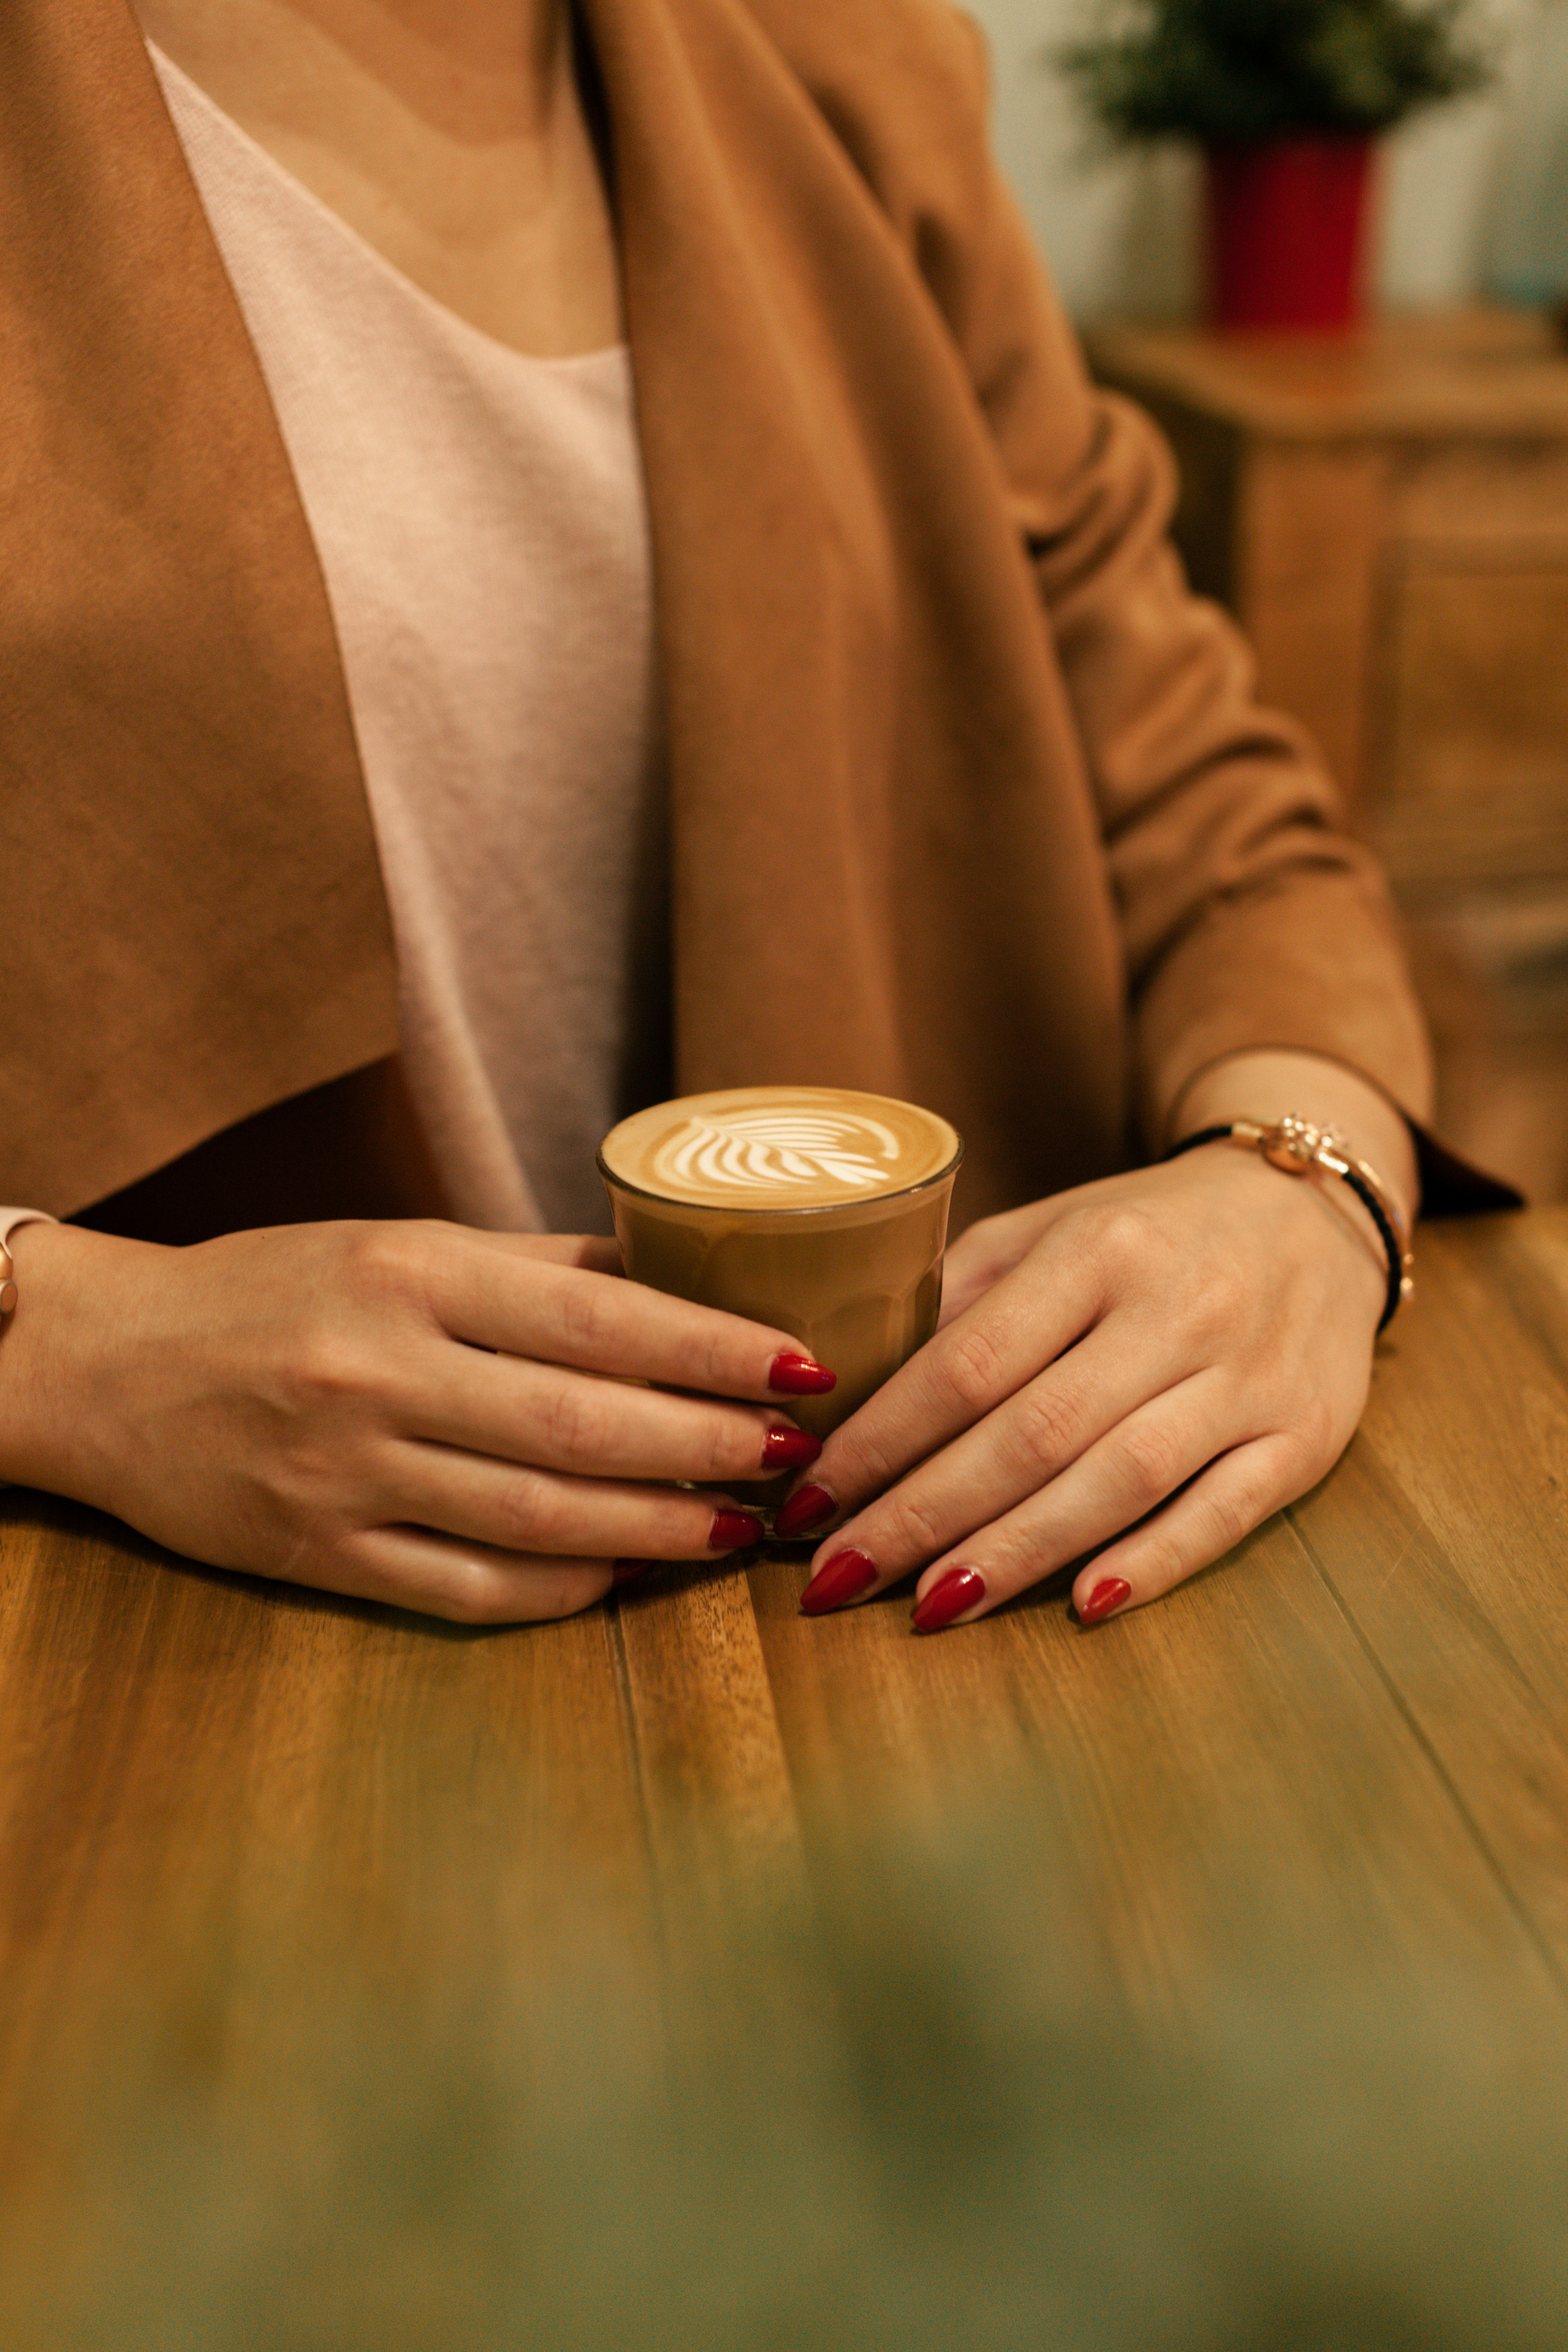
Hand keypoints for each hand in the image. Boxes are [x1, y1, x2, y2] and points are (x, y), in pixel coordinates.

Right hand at [1, 1220, 831, 1623]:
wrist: (107, 1363)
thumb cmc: (274, 1287)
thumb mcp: (401, 1242)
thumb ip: (537, 1267)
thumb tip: (678, 1280)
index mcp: (413, 1274)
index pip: (600, 1318)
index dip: (714, 1349)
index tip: (802, 1366)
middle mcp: (382, 1373)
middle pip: (585, 1428)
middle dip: (708, 1448)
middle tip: (793, 1458)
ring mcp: (348, 1474)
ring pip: (540, 1521)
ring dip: (655, 1532)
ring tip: (733, 1526)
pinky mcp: (318, 1555)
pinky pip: (467, 1591)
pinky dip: (560, 1592)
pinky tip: (621, 1577)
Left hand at [783, 1141, 1389, 1631]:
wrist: (1314, 1209)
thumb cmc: (1153, 1232)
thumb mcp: (1053, 1228)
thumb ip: (964, 1295)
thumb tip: (855, 1385)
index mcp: (1098, 1247)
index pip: (968, 1363)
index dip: (880, 1440)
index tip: (808, 1501)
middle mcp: (1177, 1309)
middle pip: (1032, 1433)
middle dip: (922, 1516)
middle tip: (836, 1578)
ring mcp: (1248, 1377)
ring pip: (1119, 1478)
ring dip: (1018, 1551)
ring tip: (931, 1607)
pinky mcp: (1306, 1435)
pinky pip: (1226, 1511)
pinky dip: (1157, 1561)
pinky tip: (1084, 1605)